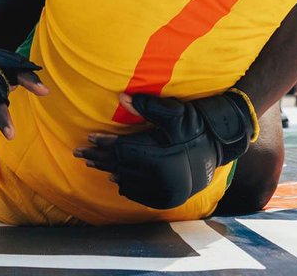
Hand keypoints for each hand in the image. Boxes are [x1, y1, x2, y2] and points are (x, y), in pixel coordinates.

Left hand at [74, 90, 254, 209]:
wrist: (217, 151)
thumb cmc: (195, 127)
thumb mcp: (175, 113)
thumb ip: (147, 107)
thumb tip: (121, 98)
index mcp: (162, 158)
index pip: (124, 150)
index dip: (105, 143)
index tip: (88, 136)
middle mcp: (161, 179)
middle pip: (122, 167)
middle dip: (99, 158)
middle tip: (79, 152)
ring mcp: (164, 192)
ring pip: (127, 181)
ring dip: (108, 170)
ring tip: (91, 161)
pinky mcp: (165, 199)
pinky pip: (138, 193)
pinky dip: (124, 184)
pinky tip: (113, 176)